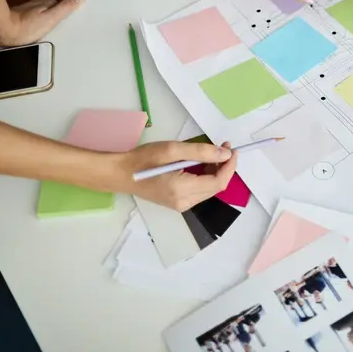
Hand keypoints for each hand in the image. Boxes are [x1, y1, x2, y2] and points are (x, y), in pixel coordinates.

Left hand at [0, 0, 84, 46]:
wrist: (2, 32)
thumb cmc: (28, 27)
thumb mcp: (52, 19)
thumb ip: (66, 8)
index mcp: (45, 3)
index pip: (58, 4)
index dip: (62, 12)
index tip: (65, 20)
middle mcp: (34, 4)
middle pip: (47, 8)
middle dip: (50, 15)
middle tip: (54, 27)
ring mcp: (23, 10)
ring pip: (36, 13)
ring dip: (39, 19)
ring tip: (42, 31)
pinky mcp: (13, 18)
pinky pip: (26, 19)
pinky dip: (29, 24)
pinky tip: (30, 33)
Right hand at [119, 141, 237, 211]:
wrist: (120, 174)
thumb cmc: (143, 159)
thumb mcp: (173, 149)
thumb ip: (201, 152)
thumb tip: (225, 154)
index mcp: (182, 190)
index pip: (218, 182)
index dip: (229, 166)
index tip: (232, 149)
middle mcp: (184, 202)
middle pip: (216, 187)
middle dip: (224, 167)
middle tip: (224, 147)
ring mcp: (180, 205)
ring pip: (209, 190)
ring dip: (216, 172)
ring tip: (213, 153)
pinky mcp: (177, 203)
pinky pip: (199, 191)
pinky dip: (206, 177)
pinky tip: (202, 164)